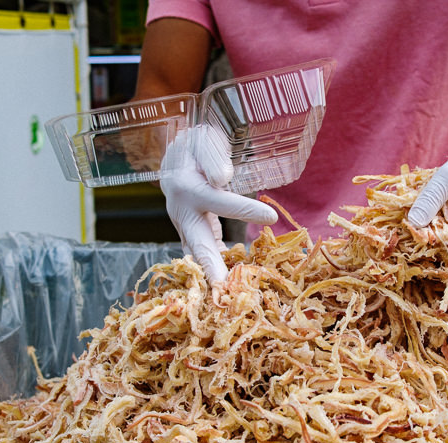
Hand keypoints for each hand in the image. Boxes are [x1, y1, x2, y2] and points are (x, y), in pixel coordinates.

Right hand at [160, 125, 277, 283]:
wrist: (176, 156)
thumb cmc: (196, 146)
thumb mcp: (203, 141)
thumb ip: (212, 157)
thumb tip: (223, 177)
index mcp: (188, 188)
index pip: (220, 201)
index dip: (244, 210)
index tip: (271, 217)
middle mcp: (182, 212)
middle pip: (198, 244)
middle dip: (212, 268)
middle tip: (226, 289)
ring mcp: (184, 226)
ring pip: (198, 255)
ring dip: (213, 275)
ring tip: (231, 297)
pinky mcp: (193, 234)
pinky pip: (204, 253)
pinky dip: (217, 268)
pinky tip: (234, 282)